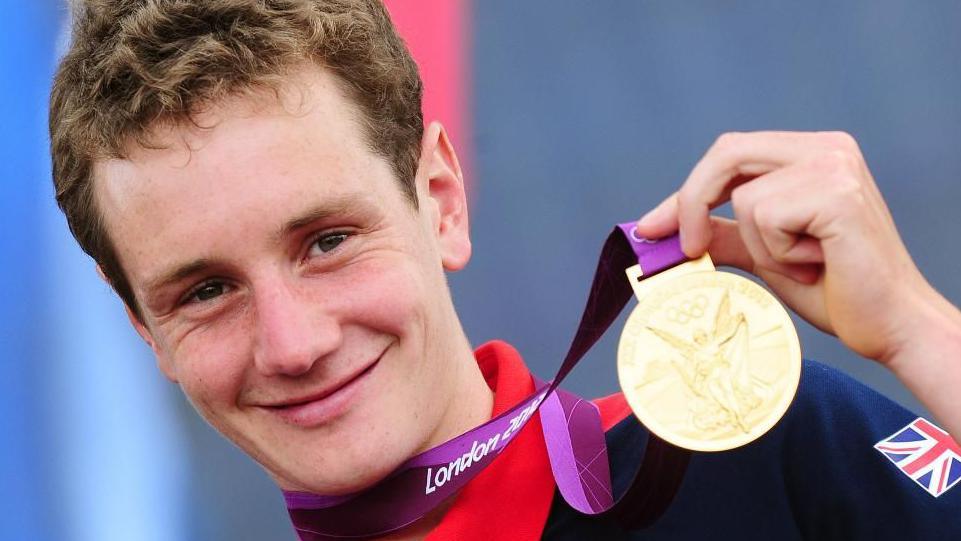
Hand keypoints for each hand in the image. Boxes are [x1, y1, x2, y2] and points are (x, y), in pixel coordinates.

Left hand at [634, 131, 936, 365]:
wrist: (889, 325)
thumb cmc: (835, 289)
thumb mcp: (763, 255)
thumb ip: (722, 234)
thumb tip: (663, 230)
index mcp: (811, 153)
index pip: (729, 156)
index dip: (685, 193)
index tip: (649, 227)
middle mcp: (827, 148)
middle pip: (727, 153)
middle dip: (694, 202)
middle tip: (690, 249)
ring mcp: (835, 165)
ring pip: (746, 198)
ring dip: (764, 246)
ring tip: (806, 262)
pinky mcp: (837, 193)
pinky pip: (767, 218)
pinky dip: (781, 254)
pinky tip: (820, 263)